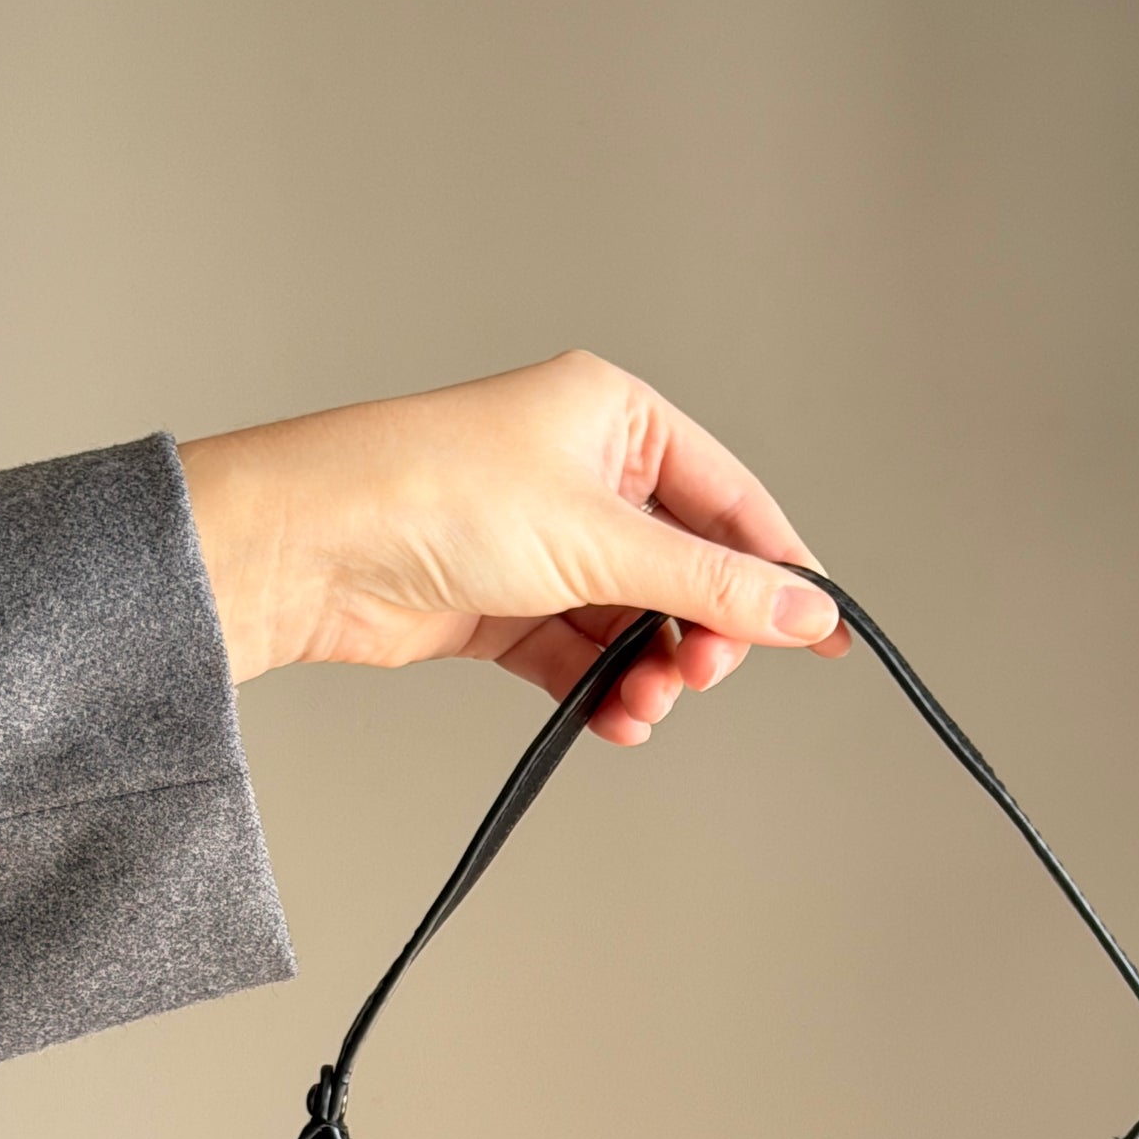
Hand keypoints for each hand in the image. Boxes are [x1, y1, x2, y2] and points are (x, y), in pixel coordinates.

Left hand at [176, 350, 846, 743]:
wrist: (308, 548)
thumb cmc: (434, 496)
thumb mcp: (602, 543)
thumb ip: (715, 587)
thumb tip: (811, 612)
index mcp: (615, 417)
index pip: (732, 500)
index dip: (783, 572)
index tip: (830, 634)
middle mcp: (583, 471)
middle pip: (688, 569)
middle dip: (702, 634)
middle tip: (700, 676)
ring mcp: (543, 540)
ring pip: (636, 621)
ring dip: (651, 674)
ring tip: (643, 708)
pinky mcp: (505, 603)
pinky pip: (583, 655)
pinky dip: (602, 691)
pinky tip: (613, 721)